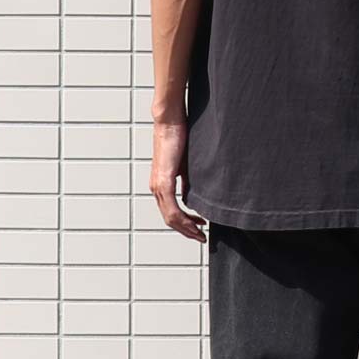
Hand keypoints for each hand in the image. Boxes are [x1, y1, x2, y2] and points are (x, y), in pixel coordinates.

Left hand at [150, 118, 206, 242]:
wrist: (170, 121)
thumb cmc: (179, 138)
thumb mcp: (186, 165)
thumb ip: (187, 181)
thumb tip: (193, 194)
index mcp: (161, 184)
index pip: (171, 211)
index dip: (185, 223)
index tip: (199, 227)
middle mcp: (157, 188)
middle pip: (170, 219)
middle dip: (187, 231)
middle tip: (201, 238)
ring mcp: (159, 185)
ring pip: (171, 217)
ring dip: (186, 228)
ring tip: (200, 234)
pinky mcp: (164, 180)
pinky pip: (172, 207)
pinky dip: (184, 219)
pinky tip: (195, 223)